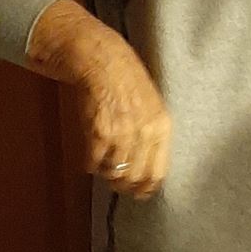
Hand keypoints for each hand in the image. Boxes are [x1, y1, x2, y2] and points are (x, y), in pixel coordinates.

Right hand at [28, 0, 170, 196]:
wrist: (100, 58)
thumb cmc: (123, 79)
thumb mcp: (149, 105)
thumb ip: (149, 134)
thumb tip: (143, 165)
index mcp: (161, 126)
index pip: (158, 172)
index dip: (145, 188)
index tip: (137, 193)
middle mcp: (145, 132)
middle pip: (134, 177)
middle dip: (122, 184)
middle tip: (114, 182)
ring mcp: (123, 133)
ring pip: (114, 172)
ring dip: (105, 173)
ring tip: (101, 165)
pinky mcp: (100, 132)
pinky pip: (94, 162)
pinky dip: (89, 164)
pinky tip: (88, 157)